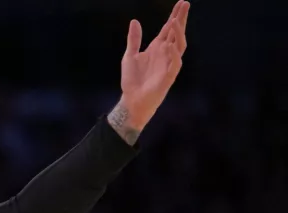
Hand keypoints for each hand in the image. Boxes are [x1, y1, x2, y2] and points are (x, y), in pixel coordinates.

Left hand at [118, 1, 189, 129]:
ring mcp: (169, 64)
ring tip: (175, 21)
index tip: (181, 3)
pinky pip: (175, 63)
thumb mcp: (129, 55)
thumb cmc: (132, 80)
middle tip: (185, 4)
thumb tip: (134, 21)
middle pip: (177, 33)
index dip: (175, 16)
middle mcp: (165, 54)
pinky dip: (173, 54)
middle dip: (181, 19)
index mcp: (157, 48)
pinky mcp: (168, 77)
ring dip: (178, 33)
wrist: (131, 100)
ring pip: (179, 45)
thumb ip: (134, 39)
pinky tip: (170, 44)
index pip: (168, 29)